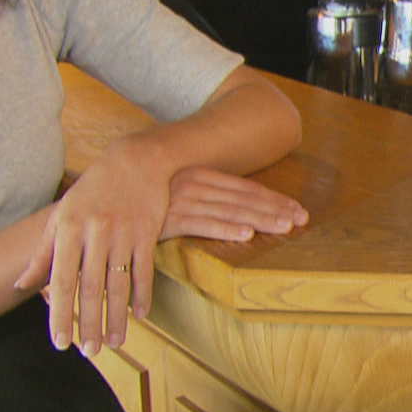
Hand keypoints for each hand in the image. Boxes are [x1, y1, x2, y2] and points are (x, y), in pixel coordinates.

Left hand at [13, 138, 168, 355]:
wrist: (135, 161)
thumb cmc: (92, 190)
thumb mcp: (61, 216)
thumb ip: (42, 253)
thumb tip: (21, 285)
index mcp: (69, 230)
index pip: (61, 281)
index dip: (60, 314)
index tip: (60, 343)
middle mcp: (95, 233)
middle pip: (92, 288)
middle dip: (89, 323)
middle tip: (89, 352)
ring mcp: (124, 233)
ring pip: (119, 284)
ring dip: (117, 317)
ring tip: (114, 342)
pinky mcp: (147, 232)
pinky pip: (145, 269)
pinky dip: (143, 294)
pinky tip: (140, 314)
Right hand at [162, 167, 307, 243]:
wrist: (111, 203)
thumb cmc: (151, 201)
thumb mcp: (183, 193)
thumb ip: (211, 198)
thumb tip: (244, 210)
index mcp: (203, 175)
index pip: (247, 188)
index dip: (274, 200)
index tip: (298, 210)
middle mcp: (197, 184)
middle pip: (245, 198)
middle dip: (275, 210)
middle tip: (301, 221)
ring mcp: (183, 200)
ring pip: (231, 211)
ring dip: (260, 220)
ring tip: (283, 228)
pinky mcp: (169, 218)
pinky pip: (203, 224)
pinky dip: (225, 229)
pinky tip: (245, 235)